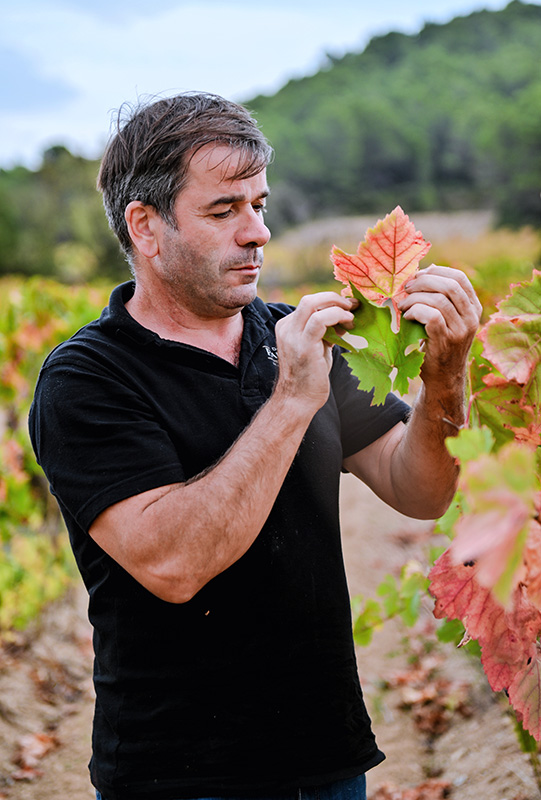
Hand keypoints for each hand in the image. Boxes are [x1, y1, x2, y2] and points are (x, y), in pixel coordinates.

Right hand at [274, 292, 356, 410]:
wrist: (298, 400)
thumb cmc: (309, 377)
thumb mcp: (317, 348)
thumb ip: (326, 332)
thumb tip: (344, 319)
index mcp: (288, 327)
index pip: (310, 304)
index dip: (331, 302)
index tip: (349, 307)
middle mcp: (287, 328)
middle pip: (309, 299)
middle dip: (334, 298)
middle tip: (352, 305)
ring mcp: (292, 335)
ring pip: (312, 303)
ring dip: (337, 305)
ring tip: (352, 315)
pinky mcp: (303, 345)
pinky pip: (319, 319)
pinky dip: (336, 315)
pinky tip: (348, 322)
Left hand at [397, 265, 481, 387]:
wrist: (442, 377)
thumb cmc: (438, 343)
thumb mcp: (447, 317)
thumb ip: (441, 296)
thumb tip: (428, 269)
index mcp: (473, 307)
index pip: (459, 278)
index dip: (436, 272)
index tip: (418, 275)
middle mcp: (472, 317)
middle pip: (449, 285)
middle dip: (423, 282)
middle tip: (406, 288)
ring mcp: (461, 330)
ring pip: (439, 300)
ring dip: (415, 298)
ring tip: (402, 305)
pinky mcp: (447, 341)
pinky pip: (432, 316)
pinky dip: (416, 312)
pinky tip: (406, 317)